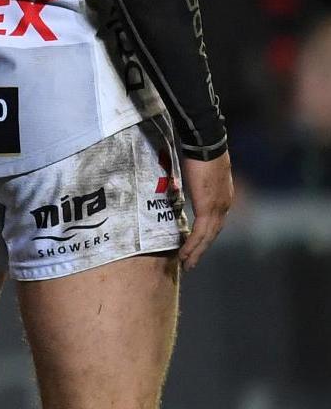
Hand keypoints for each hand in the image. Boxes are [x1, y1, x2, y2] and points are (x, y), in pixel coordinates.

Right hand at [177, 151, 233, 269]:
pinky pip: (200, 232)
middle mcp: (225, 205)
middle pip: (213, 233)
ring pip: (207, 236)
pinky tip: (184, 254)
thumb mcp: (200, 173)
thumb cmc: (200, 153)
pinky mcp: (208, 208)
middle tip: (191, 263)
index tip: (197, 246)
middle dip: (202, 249)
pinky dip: (193, 245)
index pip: (215, 222)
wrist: (206, 144)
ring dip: (196, 251)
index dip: (206, 236)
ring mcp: (218, 207)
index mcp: (224, 197)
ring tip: (187, 264)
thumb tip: (183, 187)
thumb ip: (196, 184)